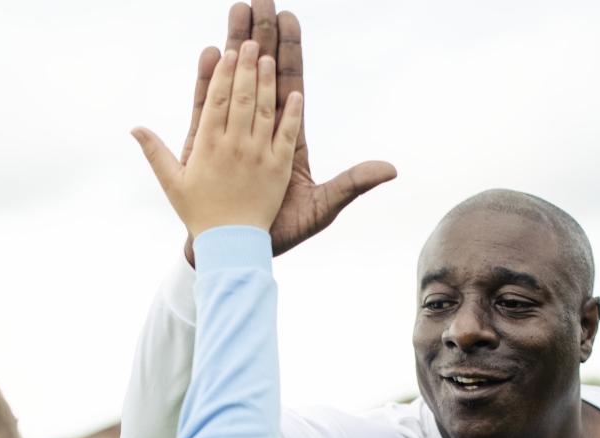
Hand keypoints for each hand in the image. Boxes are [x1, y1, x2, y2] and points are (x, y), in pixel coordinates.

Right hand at [133, 39, 301, 238]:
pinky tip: (294, 95)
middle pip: (241, 98)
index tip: (228, 53)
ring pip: (263, 111)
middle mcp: (234, 147)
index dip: (223, 74)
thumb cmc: (199, 215)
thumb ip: (155, 153)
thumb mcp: (172, 183)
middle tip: (250, 44)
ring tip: (267, 59)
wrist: (229, 245)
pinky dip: (291, 114)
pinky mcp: (278, 169)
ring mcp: (258, 156)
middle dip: (245, 68)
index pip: (216, 101)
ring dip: (267, 83)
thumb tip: (135, 129)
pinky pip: (286, 136)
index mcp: (208, 147)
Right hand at [179, 1, 394, 260]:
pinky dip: (208, 79)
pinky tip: (209, 53)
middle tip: (259, 0)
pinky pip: (208, 105)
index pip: (290, 83)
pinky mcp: (210, 143)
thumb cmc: (285, 231)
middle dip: (261, 35)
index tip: (289, 19)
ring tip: (235, 11)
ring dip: (234, 45)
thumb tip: (390, 169)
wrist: (242, 250)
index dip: (289, 53)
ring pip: (235, 79)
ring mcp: (234, 131)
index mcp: (289, 135)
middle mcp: (261, 126)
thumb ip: (352, 184)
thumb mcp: (324, 207)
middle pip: (262, 71)